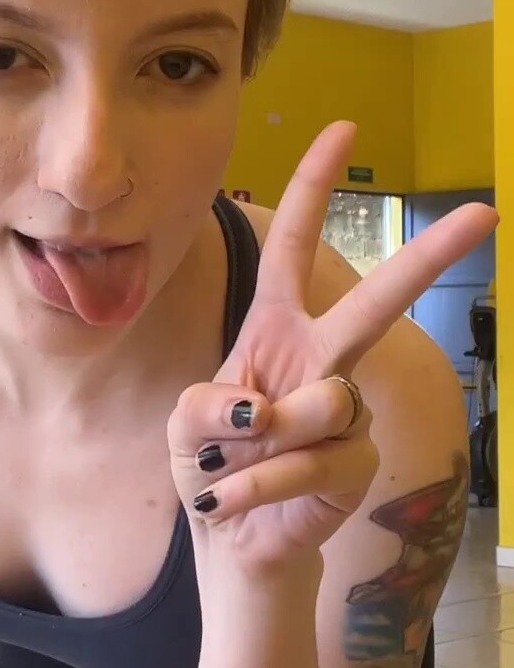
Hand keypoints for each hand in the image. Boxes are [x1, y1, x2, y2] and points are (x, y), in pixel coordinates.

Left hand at [168, 122, 496, 576]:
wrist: (231, 537)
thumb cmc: (211, 464)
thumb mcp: (185, 424)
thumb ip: (209, 405)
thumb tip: (266, 411)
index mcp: (275, 327)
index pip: (291, 245)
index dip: (313, 187)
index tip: (343, 129)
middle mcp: (318, 358)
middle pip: (375, 299)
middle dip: (427, 256)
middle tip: (481, 215)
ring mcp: (344, 411)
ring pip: (327, 400)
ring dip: (261, 441)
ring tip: (232, 463)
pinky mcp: (356, 462)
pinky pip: (309, 461)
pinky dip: (257, 483)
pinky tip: (233, 498)